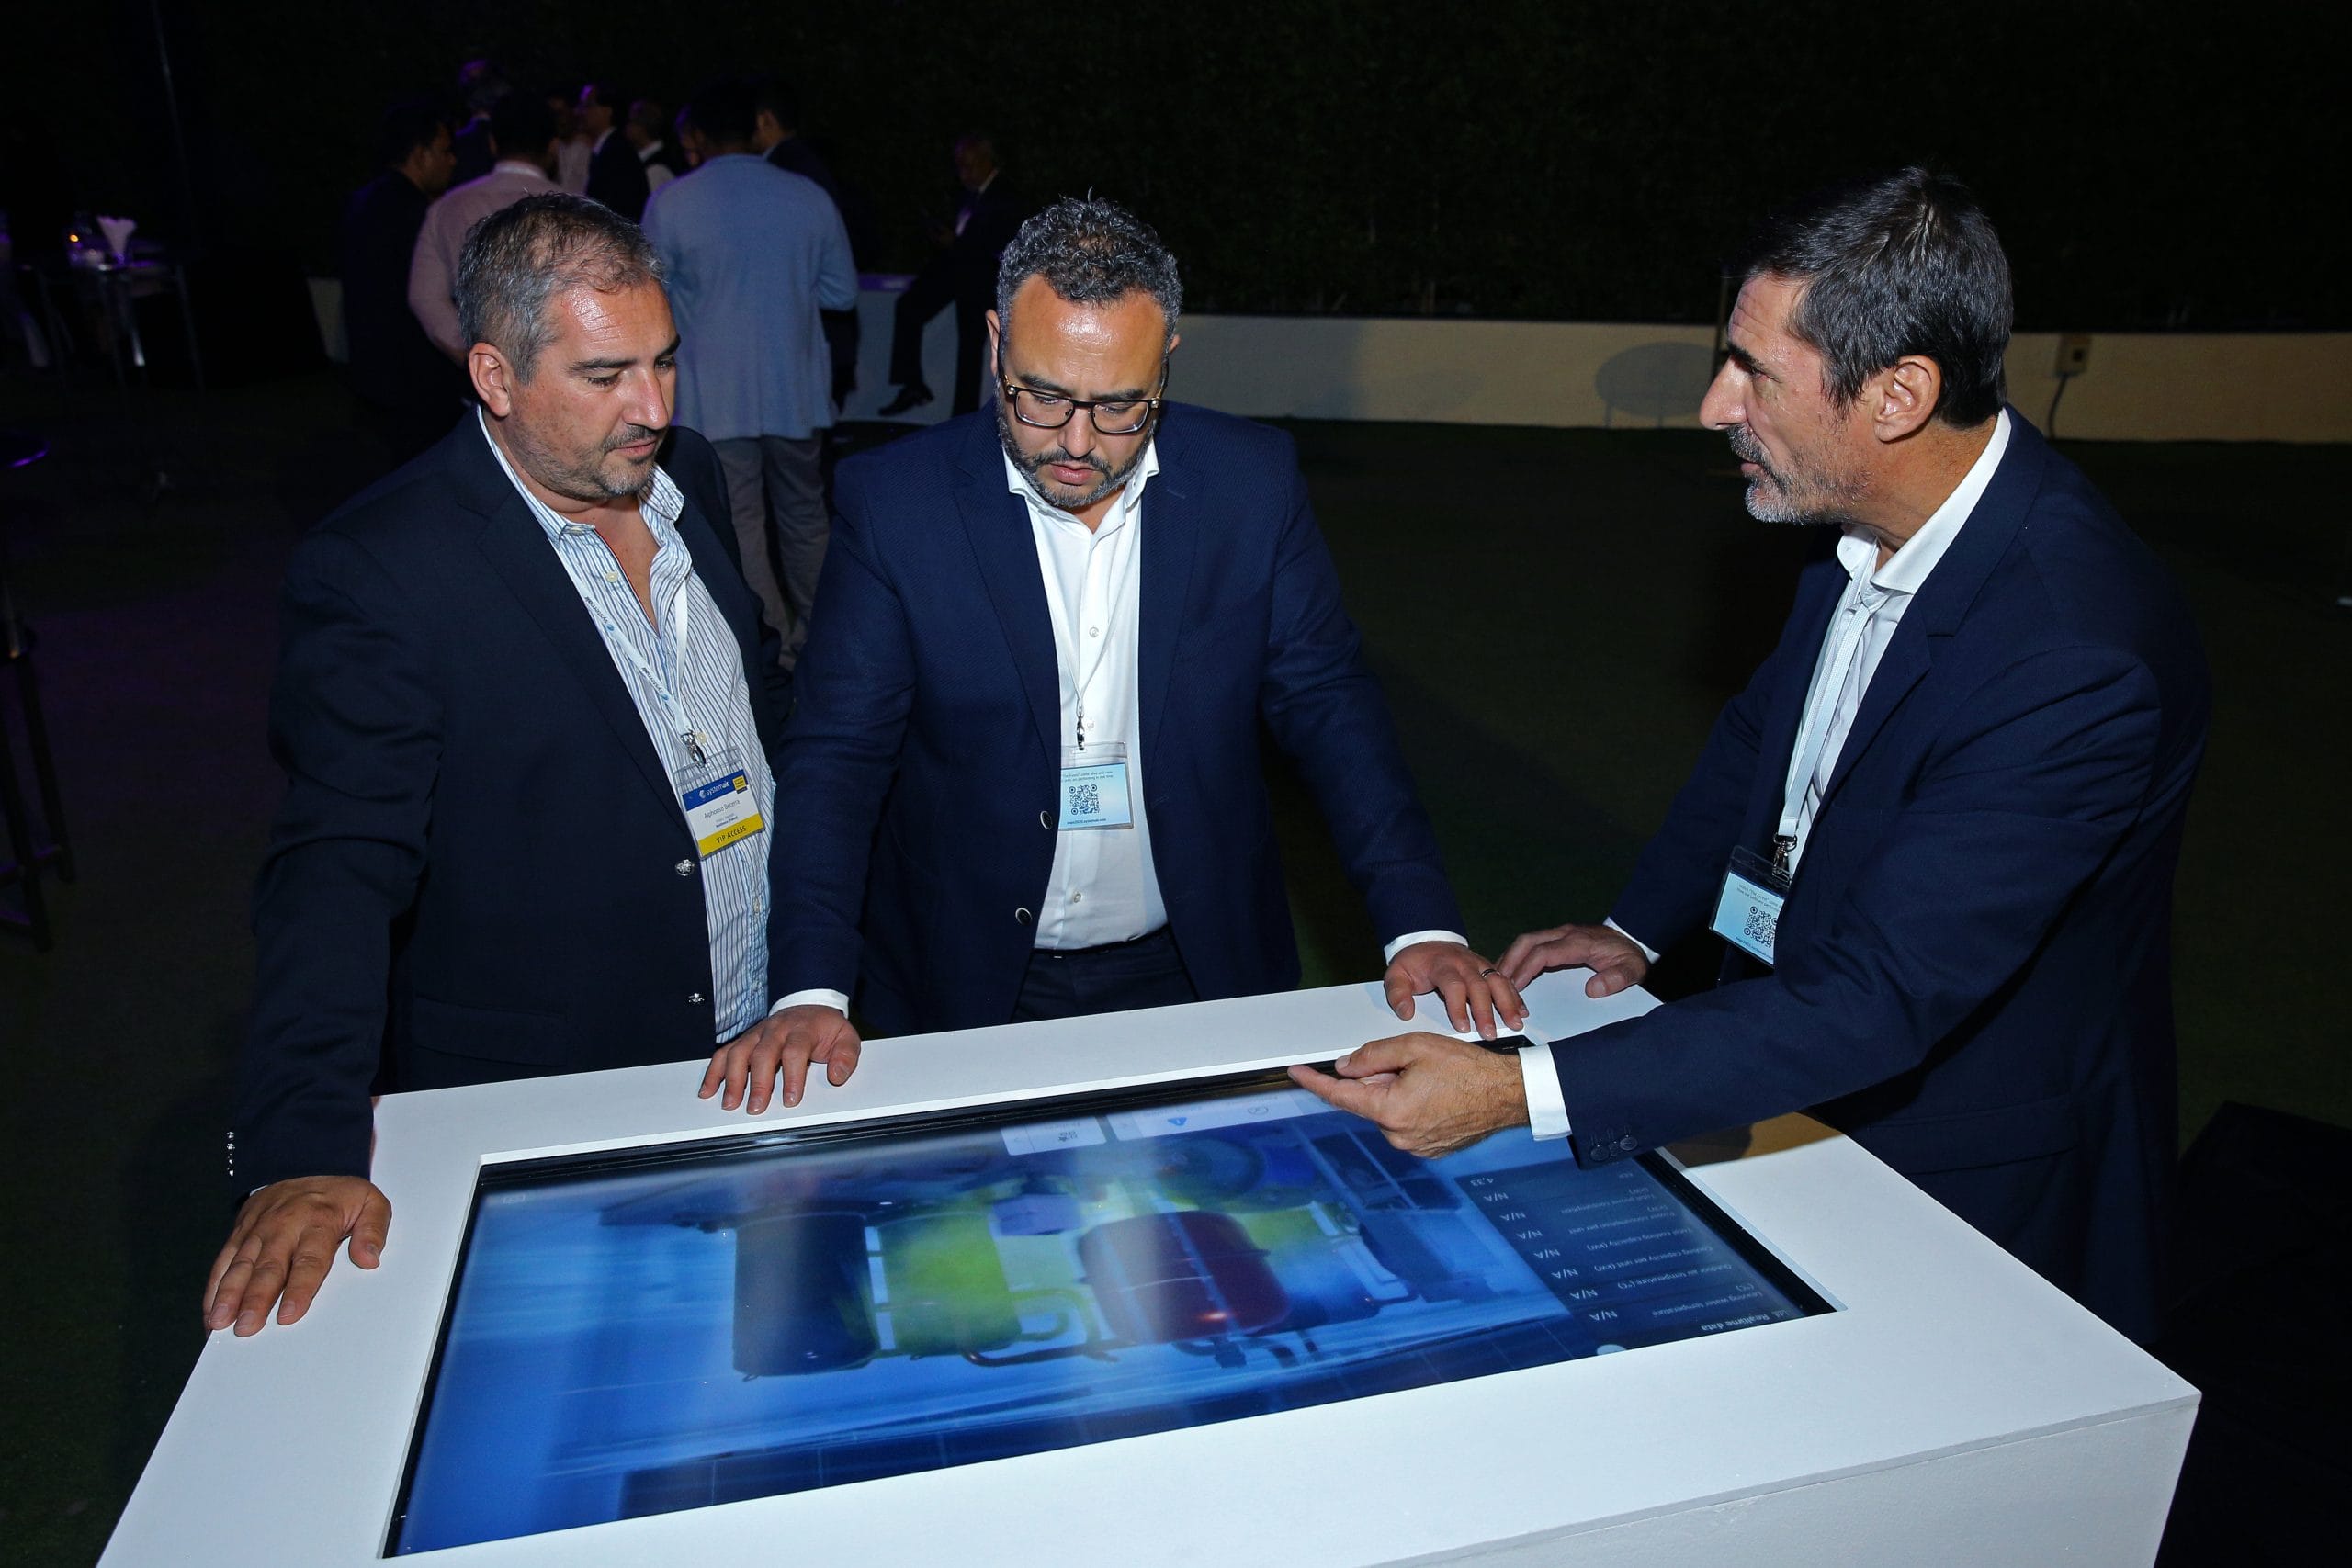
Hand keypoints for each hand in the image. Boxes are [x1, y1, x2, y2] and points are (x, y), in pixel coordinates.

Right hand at [203, 1176, 390, 1335]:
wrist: (305, 1166)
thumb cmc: (340, 1196)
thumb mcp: (370, 1203)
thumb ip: (374, 1230)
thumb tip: (369, 1259)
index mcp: (318, 1221)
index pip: (309, 1260)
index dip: (298, 1290)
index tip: (288, 1315)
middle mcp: (284, 1226)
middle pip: (268, 1267)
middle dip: (256, 1299)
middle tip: (247, 1328)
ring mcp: (258, 1229)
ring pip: (240, 1266)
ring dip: (228, 1296)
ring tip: (220, 1323)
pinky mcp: (240, 1232)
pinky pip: (224, 1261)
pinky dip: (215, 1286)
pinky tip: (210, 1311)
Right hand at [699, 1005, 862, 1112]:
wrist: (809, 1006)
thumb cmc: (825, 1029)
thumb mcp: (846, 1037)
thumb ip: (846, 1056)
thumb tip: (836, 1076)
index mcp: (803, 1029)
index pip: (795, 1051)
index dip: (792, 1076)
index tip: (791, 1099)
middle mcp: (776, 1029)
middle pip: (763, 1053)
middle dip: (758, 1082)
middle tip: (756, 1108)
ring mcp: (757, 1033)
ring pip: (739, 1052)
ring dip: (732, 1079)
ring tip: (730, 1104)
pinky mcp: (745, 1040)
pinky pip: (724, 1052)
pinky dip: (713, 1071)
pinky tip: (708, 1090)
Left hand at [1288, 1033, 1528, 1158]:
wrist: (1507, 1094)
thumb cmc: (1469, 1069)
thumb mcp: (1415, 1047)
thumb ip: (1373, 1056)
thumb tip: (1346, 1067)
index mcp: (1390, 1111)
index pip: (1340, 1096)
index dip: (1315, 1082)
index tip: (1296, 1073)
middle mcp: (1399, 1136)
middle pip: (1369, 1101)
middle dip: (1377, 1079)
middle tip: (1408, 1062)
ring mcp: (1415, 1146)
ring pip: (1389, 1112)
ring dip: (1397, 1092)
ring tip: (1431, 1078)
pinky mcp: (1430, 1149)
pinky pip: (1408, 1123)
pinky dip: (1412, 1106)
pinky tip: (1436, 1093)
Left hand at [1383, 940, 1526, 1038]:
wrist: (1427, 941)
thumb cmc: (1414, 963)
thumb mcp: (1396, 974)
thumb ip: (1397, 993)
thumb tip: (1405, 1012)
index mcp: (1442, 965)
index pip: (1453, 985)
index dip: (1458, 1007)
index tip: (1463, 1028)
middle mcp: (1464, 963)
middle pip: (1479, 986)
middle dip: (1486, 1011)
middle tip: (1489, 1033)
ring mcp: (1479, 964)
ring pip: (1498, 981)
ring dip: (1508, 1003)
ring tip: (1515, 1023)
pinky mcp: (1488, 968)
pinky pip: (1505, 980)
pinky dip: (1515, 995)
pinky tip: (1522, 1011)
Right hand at [1498, 922, 1649, 997]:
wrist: (1634, 940)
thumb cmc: (1630, 957)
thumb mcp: (1632, 970)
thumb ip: (1616, 980)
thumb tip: (1593, 990)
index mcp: (1579, 942)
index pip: (1544, 952)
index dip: (1525, 969)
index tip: (1514, 986)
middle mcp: (1566, 934)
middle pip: (1528, 941)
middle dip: (1509, 961)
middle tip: (1496, 982)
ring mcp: (1561, 933)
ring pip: (1527, 940)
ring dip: (1510, 957)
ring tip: (1498, 978)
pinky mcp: (1559, 937)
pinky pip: (1533, 943)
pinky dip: (1518, 955)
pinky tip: (1512, 969)